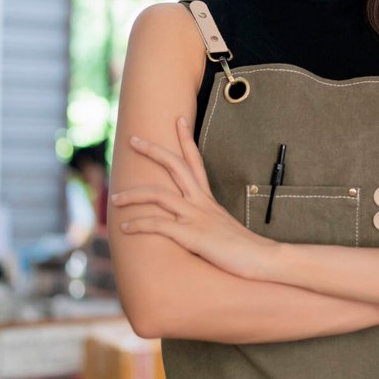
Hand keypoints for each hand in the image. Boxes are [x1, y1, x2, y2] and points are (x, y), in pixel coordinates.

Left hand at [112, 116, 280, 281]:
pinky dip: (139, 225)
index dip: (186, 140)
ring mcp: (197, 218)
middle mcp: (202, 203)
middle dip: (153, 151)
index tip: (178, 120)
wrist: (264, 259)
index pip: (196, 162)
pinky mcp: (193, 236)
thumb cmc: (246, 248)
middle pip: (175, 167)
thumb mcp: (223, 229)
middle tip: (133, 139)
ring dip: (133, 194)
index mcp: (209, 200)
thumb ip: (210, 223)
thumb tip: (200, 226)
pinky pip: (159, 226)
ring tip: (114, 197)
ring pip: (159, 195)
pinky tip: (125, 227)